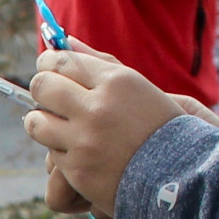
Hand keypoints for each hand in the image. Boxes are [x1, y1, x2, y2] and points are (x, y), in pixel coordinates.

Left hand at [23, 48, 196, 218]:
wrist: (182, 177)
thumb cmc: (161, 127)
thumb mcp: (137, 87)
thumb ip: (100, 62)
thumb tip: (66, 41)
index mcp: (117, 82)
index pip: (61, 61)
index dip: (48, 63)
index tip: (47, 66)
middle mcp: (98, 109)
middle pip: (42, 86)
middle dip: (41, 88)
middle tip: (48, 94)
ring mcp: (85, 141)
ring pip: (36, 122)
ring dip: (41, 121)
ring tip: (54, 124)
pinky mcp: (77, 170)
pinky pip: (50, 154)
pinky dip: (59, 152)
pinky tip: (76, 151)